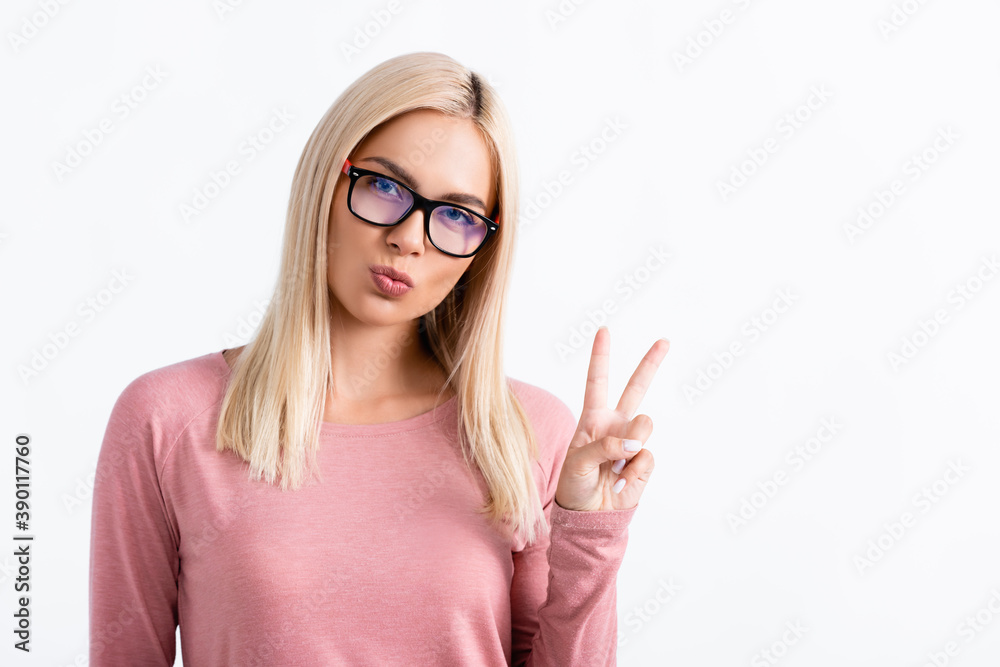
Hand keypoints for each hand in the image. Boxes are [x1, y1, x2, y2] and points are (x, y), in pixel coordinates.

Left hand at [554, 327, 668, 511]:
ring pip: (643, 427)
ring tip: (614, 467)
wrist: (589, 516)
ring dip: (630, 446)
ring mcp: (633, 442)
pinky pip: (646, 457)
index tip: (604, 330)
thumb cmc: (575, 486)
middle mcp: (616, 425)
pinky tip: (622, 481)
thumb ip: (605, 445)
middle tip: (665, 341)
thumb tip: (635, 442)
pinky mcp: (645, 462)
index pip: (598, 382)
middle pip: (636, 388)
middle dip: (650, 363)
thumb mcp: (578, 462)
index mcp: (594, 418)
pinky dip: (633, 472)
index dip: (601, 356)